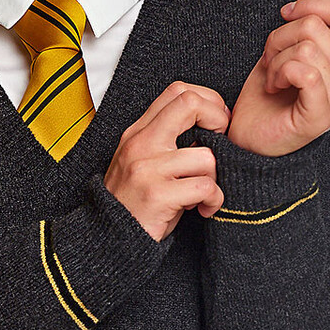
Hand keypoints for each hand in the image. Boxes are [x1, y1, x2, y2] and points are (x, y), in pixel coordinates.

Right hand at [104, 81, 232, 239]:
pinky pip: (205, 187)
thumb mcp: (142, 161)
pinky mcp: (158, 195)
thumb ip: (166, 140)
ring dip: (214, 177)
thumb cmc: (134, 202)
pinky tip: (202, 208)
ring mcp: (148, 169)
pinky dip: (213, 200)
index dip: (207, 100)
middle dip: (218, 119)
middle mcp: (140, 145)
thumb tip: (210, 126)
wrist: (108, 238)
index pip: (178, 91)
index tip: (216, 123)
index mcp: (138, 133)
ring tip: (203, 192)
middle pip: (190, 104)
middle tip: (221, 142)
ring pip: (206, 156)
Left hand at [228, 0, 329, 156]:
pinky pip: (305, 72)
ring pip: (308, 47)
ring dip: (276, 58)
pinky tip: (272, 87)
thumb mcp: (288, 47)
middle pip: (317, 26)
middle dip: (281, 36)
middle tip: (270, 59)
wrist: (249, 135)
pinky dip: (279, 72)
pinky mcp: (322, 117)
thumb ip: (312, 21)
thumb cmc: (268, 94)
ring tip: (272, 77)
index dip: (309, 5)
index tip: (284, 17)